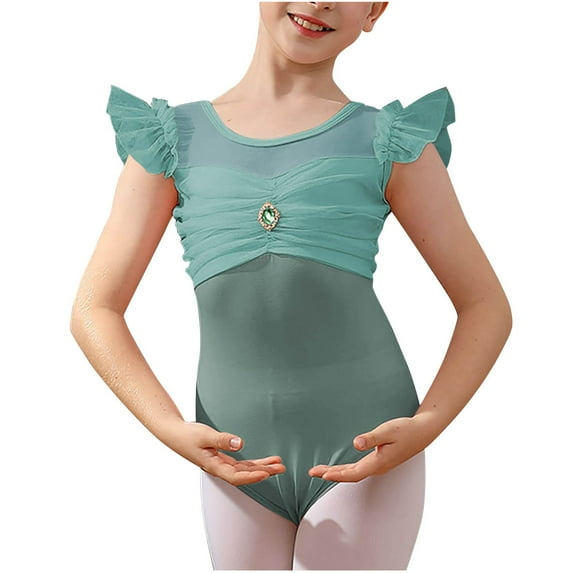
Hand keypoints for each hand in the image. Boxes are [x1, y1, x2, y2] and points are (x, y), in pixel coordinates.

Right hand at [169, 421, 285, 485]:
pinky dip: (253, 462)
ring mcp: (221, 463)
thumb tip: (239, 443)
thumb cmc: (187, 435)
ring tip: (278, 464)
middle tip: (281, 468)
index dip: (252, 476)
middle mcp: (219, 468)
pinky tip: (264, 461)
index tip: (267, 473)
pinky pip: (241, 463)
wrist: (175, 433)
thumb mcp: (205, 435)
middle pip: (245, 474)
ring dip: (261, 467)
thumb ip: (223, 440)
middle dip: (264, 472)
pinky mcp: (221, 458)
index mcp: (214, 466)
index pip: (236, 476)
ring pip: (245, 469)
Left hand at [308, 414, 436, 481]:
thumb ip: (371, 438)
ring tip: (320, 471)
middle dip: (330, 474)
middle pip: (350, 475)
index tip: (322, 475)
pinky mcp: (379, 460)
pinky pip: (358, 468)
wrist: (422, 432)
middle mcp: (377, 467)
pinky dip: (345, 469)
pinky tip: (339, 467)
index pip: (353, 473)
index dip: (337, 475)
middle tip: (312, 473)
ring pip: (353, 472)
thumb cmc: (405, 429)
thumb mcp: (388, 430)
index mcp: (378, 463)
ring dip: (336, 472)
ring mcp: (378, 465)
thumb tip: (356, 444)